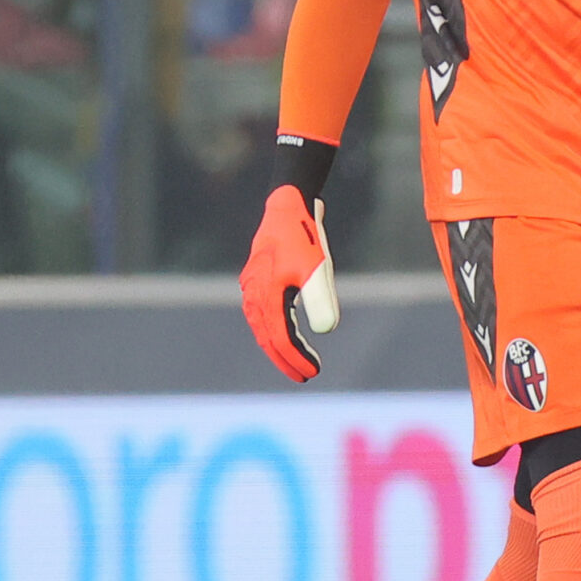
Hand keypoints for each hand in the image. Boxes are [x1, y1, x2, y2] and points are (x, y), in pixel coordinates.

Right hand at [240, 184, 339, 378]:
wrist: (287, 204)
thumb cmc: (303, 237)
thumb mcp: (317, 267)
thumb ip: (320, 298)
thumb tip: (327, 331)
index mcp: (266, 296)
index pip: (279, 338)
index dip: (295, 359)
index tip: (313, 373)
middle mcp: (254, 294)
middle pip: (268, 337)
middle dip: (286, 359)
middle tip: (305, 376)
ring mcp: (253, 287)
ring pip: (263, 326)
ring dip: (280, 345)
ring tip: (298, 359)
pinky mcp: (257, 279)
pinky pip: (264, 312)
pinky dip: (275, 327)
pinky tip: (288, 332)